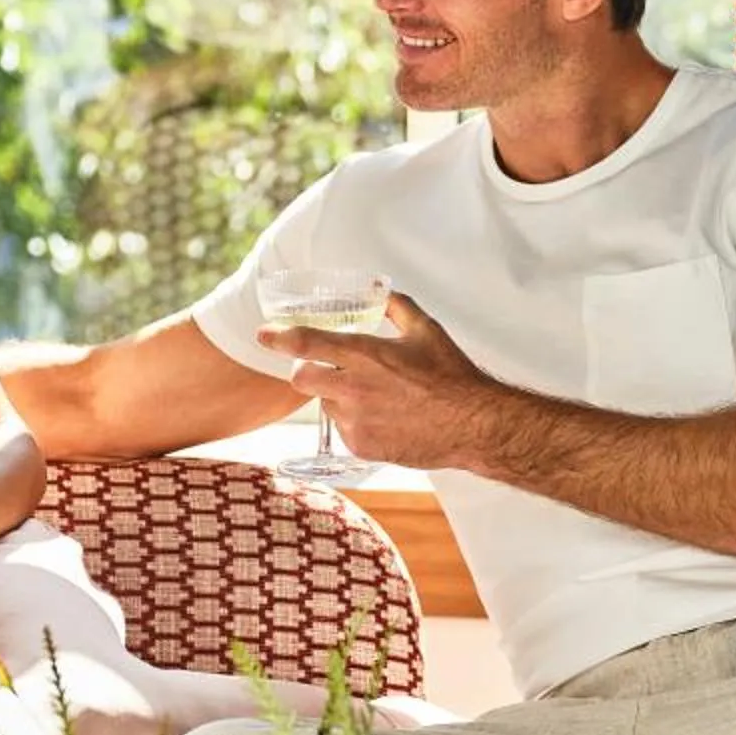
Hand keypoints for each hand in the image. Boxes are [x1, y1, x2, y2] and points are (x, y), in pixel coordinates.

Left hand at [257, 291, 494, 472]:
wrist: (472, 426)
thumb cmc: (452, 377)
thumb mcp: (425, 330)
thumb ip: (395, 305)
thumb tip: (378, 288)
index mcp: (365, 354)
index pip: (307, 342)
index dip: (279, 337)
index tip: (264, 335)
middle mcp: (353, 388)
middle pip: (301, 378)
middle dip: (305, 370)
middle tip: (323, 368)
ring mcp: (355, 420)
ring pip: (325, 404)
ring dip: (338, 396)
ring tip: (374, 396)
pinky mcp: (360, 446)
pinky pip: (343, 429)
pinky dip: (355, 421)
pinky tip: (384, 417)